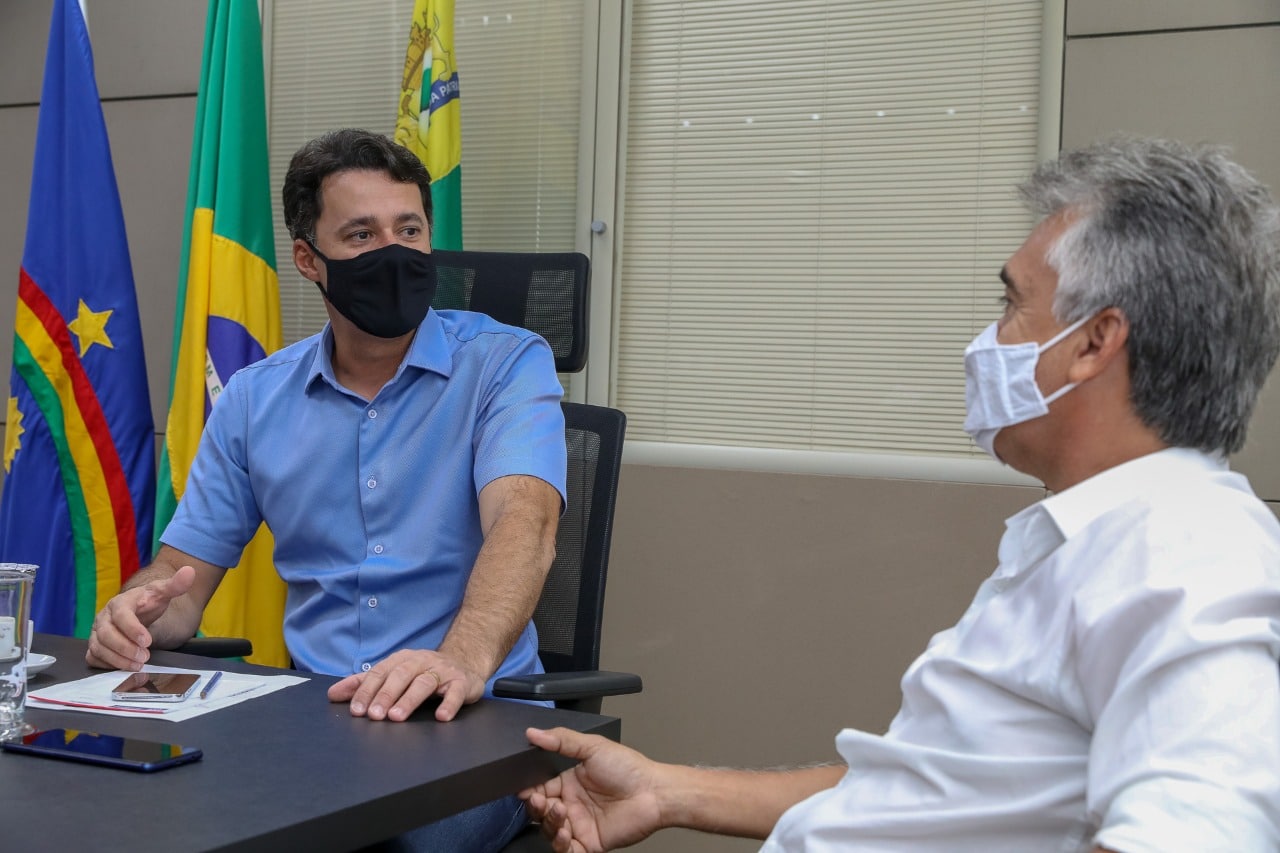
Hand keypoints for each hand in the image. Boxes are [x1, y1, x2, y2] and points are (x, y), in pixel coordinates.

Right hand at [85, 565, 196, 669]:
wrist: (138, 608)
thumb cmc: (148, 601)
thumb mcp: (163, 592)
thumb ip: (176, 584)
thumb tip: (189, 571)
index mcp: (120, 603)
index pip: (121, 615)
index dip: (132, 629)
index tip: (147, 641)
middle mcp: (104, 617)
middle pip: (106, 634)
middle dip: (125, 648)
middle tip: (144, 657)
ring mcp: (97, 632)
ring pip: (98, 647)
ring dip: (117, 659)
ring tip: (137, 665)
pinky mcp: (95, 645)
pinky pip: (93, 657)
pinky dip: (106, 664)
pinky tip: (123, 667)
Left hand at [327, 648, 484, 721]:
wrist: (464, 664)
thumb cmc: (423, 673)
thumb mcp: (393, 674)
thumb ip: (364, 684)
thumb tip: (333, 694)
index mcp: (402, 659)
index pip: (380, 672)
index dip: (367, 691)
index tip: (357, 710)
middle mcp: (421, 661)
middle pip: (401, 675)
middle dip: (386, 695)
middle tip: (374, 715)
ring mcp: (443, 671)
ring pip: (425, 682)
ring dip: (410, 699)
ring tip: (397, 716)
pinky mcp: (462, 682)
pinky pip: (456, 692)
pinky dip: (449, 703)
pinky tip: (441, 717)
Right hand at [520, 727, 664, 852]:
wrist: (654, 792)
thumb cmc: (629, 768)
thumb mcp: (593, 747)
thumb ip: (562, 740)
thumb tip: (534, 733)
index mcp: (569, 782)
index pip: (539, 788)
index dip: (529, 790)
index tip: (523, 788)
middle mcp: (572, 804)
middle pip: (540, 811)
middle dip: (535, 807)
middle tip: (540, 800)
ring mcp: (579, 825)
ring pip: (550, 830)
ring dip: (549, 823)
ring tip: (560, 812)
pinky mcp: (589, 843)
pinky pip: (566, 851)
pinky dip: (560, 845)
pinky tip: (565, 833)